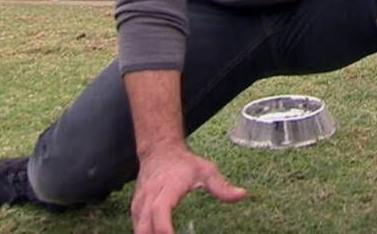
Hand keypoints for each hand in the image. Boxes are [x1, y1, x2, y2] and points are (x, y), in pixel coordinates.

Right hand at [130, 144, 246, 233]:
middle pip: (144, 225)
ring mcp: (139, 203)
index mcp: (167, 188)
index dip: (164, 228)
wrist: (159, 151)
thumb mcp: (206, 170)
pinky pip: (137, 226)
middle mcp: (149, 196)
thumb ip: (221, 185)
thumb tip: (241, 195)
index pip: (160, 210)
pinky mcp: (135, 208)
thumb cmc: (183, 162)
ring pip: (137, 228)